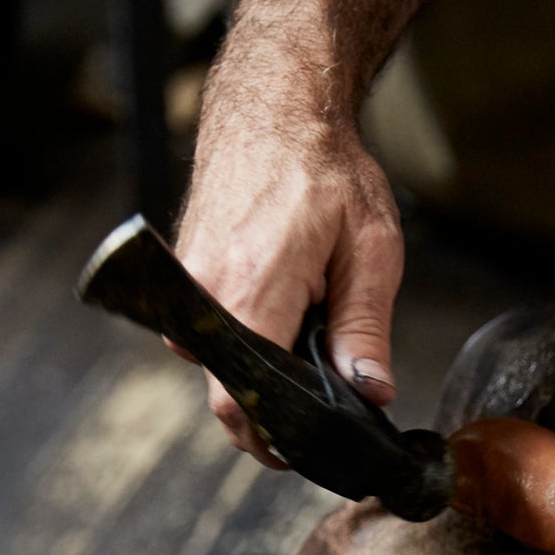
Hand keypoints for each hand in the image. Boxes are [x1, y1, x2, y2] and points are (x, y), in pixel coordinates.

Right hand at [174, 117, 403, 467]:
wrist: (274, 107)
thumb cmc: (326, 169)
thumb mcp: (370, 250)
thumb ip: (366, 330)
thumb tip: (370, 394)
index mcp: (251, 290)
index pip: (247, 403)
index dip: (281, 438)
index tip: (315, 448)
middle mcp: (204, 295)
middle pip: (230, 398)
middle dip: (278, 414)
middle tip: (325, 400)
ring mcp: (187, 290)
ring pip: (221, 373)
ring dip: (265, 377)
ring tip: (307, 342)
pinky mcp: (184, 285)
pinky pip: (213, 343)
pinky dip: (249, 349)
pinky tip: (283, 323)